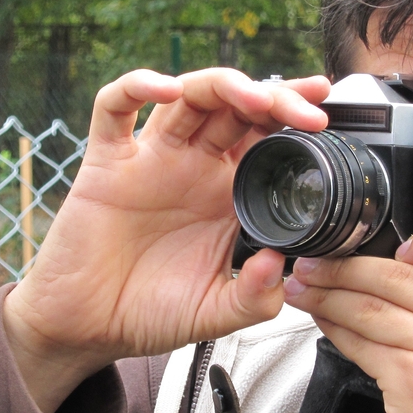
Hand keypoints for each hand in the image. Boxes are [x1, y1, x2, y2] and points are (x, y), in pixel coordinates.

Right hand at [4, 68, 329, 412]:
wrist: (86, 328)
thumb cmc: (148, 313)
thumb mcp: (215, 313)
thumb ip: (253, 297)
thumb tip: (280, 264)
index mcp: (224, 193)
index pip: (266, 138)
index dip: (295, 117)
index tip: (326, 112)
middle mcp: (192, 166)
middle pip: (237, 106)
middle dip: (276, 97)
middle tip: (308, 107)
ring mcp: (150, 158)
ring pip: (189, 95)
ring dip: (224, 85)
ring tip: (254, 98)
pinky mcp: (106, 160)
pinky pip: (115, 107)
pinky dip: (138, 86)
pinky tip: (164, 90)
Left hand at [282, 209, 412, 412]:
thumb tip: (397, 267)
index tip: (403, 248)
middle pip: (400, 273)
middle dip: (343, 265)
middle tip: (313, 264)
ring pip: (370, 306)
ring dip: (326, 294)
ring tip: (303, 288)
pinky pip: (361, 342)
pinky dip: (333, 327)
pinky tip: (322, 321)